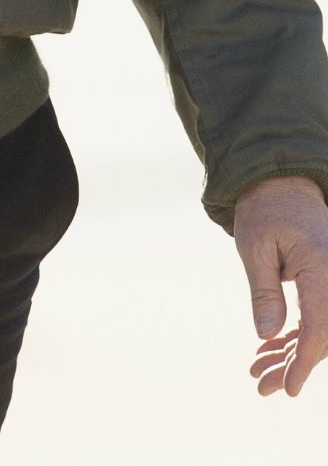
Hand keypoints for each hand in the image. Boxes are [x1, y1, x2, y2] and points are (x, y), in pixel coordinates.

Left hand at [235, 174, 327, 395]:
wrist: (281, 185)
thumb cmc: (264, 212)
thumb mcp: (254, 249)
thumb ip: (264, 293)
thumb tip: (268, 335)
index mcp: (323, 267)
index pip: (319, 326)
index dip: (304, 361)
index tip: (289, 388)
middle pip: (324, 334)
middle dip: (295, 364)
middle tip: (262, 387)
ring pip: (322, 329)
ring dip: (293, 353)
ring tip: (259, 371)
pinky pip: (318, 316)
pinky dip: (296, 335)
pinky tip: (271, 349)